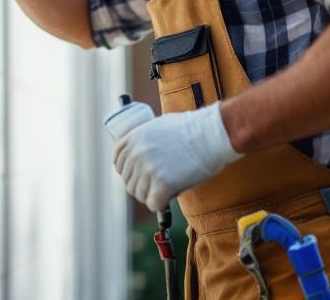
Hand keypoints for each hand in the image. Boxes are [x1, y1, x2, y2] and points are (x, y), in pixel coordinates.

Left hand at [113, 102, 241, 211]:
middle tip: (157, 185)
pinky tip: (168, 198)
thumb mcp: (159, 126)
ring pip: (139, 194)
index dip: (127, 172)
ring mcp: (148, 169)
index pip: (118, 162)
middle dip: (142, 185)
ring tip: (164, 190)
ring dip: (151, 195)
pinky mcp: (162, 184)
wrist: (211, 134)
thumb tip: (140, 155)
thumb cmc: (192, 129)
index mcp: (133, 137)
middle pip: (128, 181)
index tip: (138, 176)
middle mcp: (136, 153)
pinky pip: (153, 204)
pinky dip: (160, 204)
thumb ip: (146, 139)